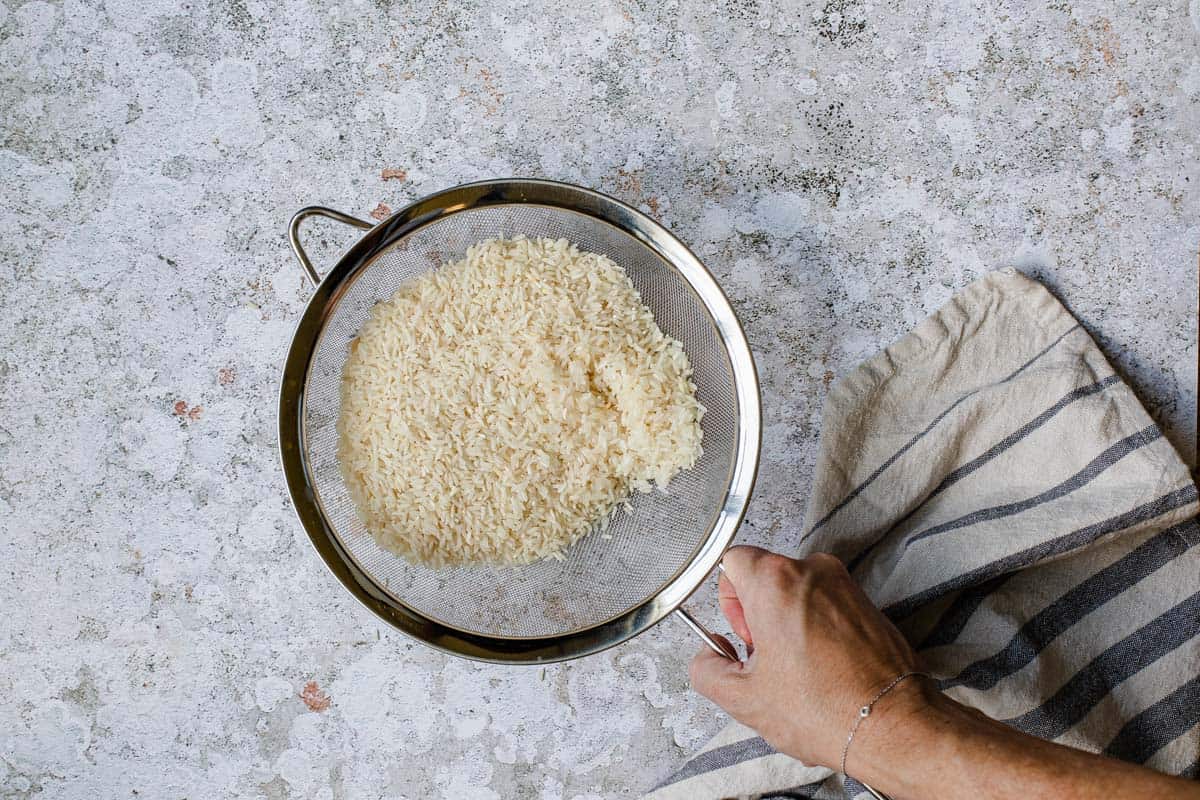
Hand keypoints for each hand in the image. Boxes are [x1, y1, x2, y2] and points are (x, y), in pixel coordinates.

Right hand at [688, 546, 928, 770]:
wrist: (890, 726)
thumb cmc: (827, 709)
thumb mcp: (742, 699)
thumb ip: (707, 669)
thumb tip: (708, 657)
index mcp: (776, 580)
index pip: (732, 560)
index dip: (729, 600)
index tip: (741, 633)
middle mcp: (813, 570)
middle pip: (766, 577)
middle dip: (759, 616)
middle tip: (767, 658)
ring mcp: (844, 585)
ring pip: (798, 593)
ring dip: (789, 625)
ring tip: (798, 670)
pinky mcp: (867, 604)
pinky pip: (827, 605)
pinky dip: (818, 630)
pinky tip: (823, 671)